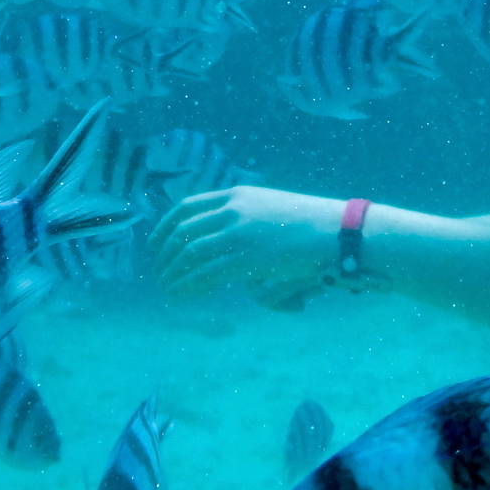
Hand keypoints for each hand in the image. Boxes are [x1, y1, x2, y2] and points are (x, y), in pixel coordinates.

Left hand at [149, 186, 346, 296]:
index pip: (186, 207)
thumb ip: (242, 218)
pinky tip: (183, 293)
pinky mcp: (247, 258)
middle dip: (165, 254)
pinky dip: (189, 285)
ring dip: (173, 273)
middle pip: (183, 232)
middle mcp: (232, 211)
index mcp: (236, 195)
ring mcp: (239, 234)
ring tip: (167, 286)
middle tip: (158, 271)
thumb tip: (221, 236)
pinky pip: (207, 274)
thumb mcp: (269, 208)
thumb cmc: (307, 224)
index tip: (154, 245)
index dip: (164, 227)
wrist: (335, 232)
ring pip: (190, 254)